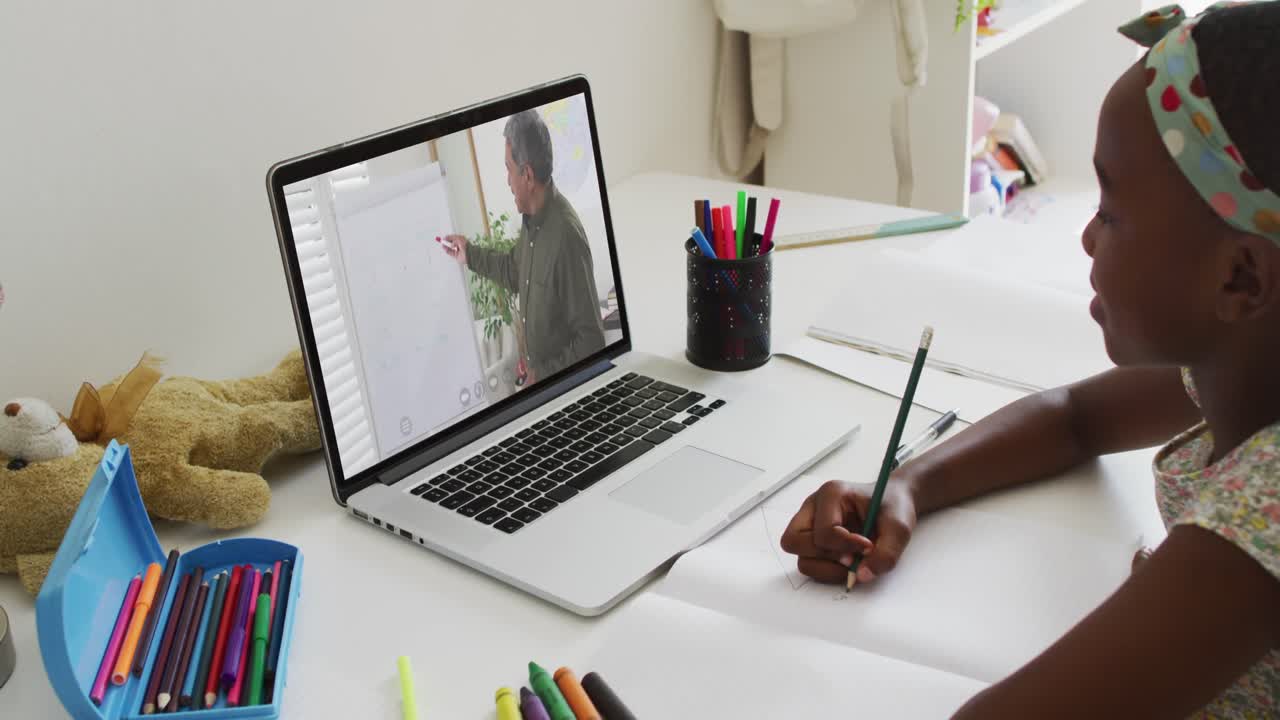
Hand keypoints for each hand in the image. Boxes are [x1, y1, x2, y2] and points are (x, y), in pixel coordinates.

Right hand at [437, 234, 467, 264]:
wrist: (469, 255)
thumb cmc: (467, 246)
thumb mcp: (459, 239)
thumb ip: (453, 239)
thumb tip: (448, 240)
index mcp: (461, 240)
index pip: (453, 238)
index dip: (448, 238)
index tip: (444, 238)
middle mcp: (459, 245)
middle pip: (451, 243)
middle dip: (446, 242)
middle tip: (442, 241)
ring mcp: (458, 250)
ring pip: (450, 248)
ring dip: (446, 246)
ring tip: (443, 245)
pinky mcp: (456, 255)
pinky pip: (450, 252)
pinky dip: (447, 250)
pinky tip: (445, 248)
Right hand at [780, 477, 917, 585]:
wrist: (893, 505)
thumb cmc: (893, 508)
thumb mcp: (899, 528)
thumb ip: (886, 554)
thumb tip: (862, 575)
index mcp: (831, 494)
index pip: (823, 531)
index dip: (846, 546)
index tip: (868, 547)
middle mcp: (813, 507)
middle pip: (793, 541)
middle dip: (825, 556)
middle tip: (851, 558)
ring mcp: (809, 524)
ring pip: (800, 558)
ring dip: (827, 568)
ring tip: (853, 563)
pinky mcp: (813, 540)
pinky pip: (809, 564)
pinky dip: (828, 570)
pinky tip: (848, 562)